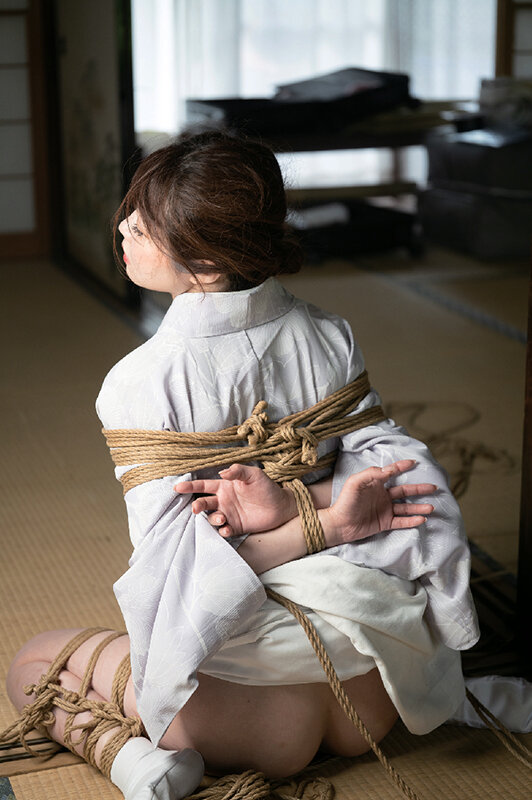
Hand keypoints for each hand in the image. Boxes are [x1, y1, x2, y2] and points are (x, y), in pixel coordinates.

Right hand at [174, 464, 296, 536]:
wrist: (281, 506)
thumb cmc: (267, 487)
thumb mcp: (254, 474)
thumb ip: (238, 471)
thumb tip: (222, 473)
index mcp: (225, 487)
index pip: (204, 486)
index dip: (190, 486)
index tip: (177, 487)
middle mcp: (224, 501)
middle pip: (204, 503)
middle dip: (197, 506)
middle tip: (197, 508)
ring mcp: (229, 514)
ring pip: (212, 518)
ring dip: (213, 519)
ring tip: (222, 518)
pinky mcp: (236, 527)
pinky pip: (224, 530)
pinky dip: (223, 531)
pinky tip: (227, 528)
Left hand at [323, 459, 435, 545]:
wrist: (339, 524)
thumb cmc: (345, 501)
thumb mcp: (355, 483)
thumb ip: (370, 474)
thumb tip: (388, 470)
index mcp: (376, 484)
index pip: (392, 473)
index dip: (402, 467)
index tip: (414, 463)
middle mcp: (383, 496)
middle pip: (405, 491)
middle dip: (420, 489)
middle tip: (434, 487)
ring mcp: (385, 510)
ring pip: (406, 507)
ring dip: (419, 507)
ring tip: (432, 507)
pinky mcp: (384, 523)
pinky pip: (401, 522)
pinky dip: (412, 521)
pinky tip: (421, 519)